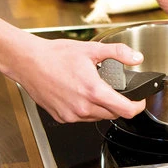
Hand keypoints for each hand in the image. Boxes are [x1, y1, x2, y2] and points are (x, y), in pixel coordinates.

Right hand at [10, 36, 145, 122]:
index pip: (126, 110)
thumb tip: (136, 58)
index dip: (137, 106)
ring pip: (97, 117)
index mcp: (93, 91)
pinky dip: (85, 109)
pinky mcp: (61, 117)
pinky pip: (81, 118)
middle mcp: (83, 107)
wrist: (28, 62)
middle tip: (114, 90)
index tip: (139, 101)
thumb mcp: (91, 49)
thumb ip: (118, 52)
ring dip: (102, 107)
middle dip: (118, 104)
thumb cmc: (55, 55)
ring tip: (94, 89)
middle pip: (113, 115)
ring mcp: (71, 114)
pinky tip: (79, 94)